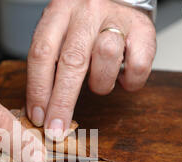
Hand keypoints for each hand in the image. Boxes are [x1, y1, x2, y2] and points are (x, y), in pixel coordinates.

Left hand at [26, 0, 155, 139]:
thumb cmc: (84, 25)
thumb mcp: (59, 35)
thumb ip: (48, 66)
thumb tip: (39, 111)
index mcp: (59, 12)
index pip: (42, 54)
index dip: (38, 90)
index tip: (39, 117)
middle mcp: (86, 12)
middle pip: (72, 61)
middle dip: (63, 102)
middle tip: (57, 129)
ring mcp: (116, 18)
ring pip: (106, 57)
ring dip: (100, 83)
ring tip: (99, 83)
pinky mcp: (144, 29)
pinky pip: (138, 66)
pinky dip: (129, 82)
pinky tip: (122, 77)